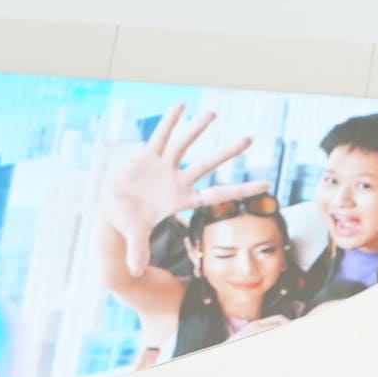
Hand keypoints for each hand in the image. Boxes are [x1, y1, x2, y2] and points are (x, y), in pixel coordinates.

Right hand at [95, 106, 271, 285]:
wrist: (111, 209)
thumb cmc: (127, 224)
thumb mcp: (133, 237)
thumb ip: (138, 252)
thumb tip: (136, 271)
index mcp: (180, 200)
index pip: (216, 194)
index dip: (240, 190)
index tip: (266, 185)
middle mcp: (176, 180)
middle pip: (207, 164)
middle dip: (227, 152)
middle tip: (250, 139)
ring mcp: (163, 166)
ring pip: (184, 143)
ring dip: (197, 128)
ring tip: (213, 112)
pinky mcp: (146, 156)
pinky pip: (160, 135)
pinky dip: (169, 121)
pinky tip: (180, 105)